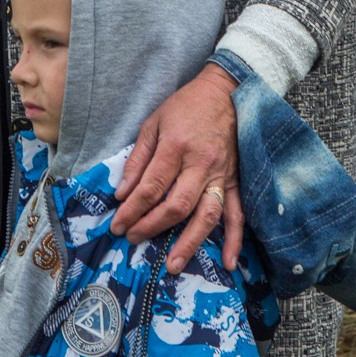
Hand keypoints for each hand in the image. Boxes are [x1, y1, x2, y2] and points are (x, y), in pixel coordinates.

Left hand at [112, 64, 244, 272]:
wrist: (226, 91)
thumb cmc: (185, 106)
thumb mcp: (153, 122)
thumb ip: (138, 159)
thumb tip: (122, 193)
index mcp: (176, 146)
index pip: (151, 187)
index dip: (132, 209)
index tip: (118, 225)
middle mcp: (200, 164)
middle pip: (176, 205)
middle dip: (152, 227)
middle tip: (133, 239)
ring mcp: (222, 174)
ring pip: (206, 215)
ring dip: (189, 242)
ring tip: (173, 265)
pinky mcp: (236, 180)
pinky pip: (238, 213)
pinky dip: (235, 240)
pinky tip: (229, 262)